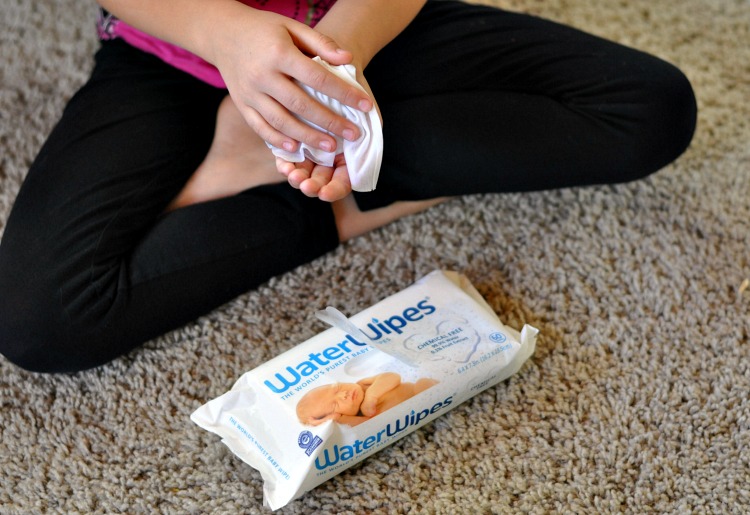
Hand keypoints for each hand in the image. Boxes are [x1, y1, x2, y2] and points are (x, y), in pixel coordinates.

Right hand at [209, 8, 372, 154]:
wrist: (222, 32)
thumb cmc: (264, 29)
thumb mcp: (292, 26)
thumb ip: (321, 43)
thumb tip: (348, 60)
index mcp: (279, 54)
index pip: (318, 78)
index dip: (344, 93)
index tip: (366, 105)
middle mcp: (262, 76)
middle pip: (301, 105)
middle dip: (330, 122)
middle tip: (353, 135)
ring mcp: (249, 93)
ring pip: (281, 121)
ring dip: (308, 137)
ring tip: (331, 148)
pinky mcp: (241, 104)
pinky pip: (260, 127)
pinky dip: (278, 140)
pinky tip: (296, 149)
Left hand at [274, 71, 380, 201]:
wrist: (334, 63)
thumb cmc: (354, 86)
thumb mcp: (366, 107)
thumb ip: (368, 130)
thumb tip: (358, 147)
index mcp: (351, 153)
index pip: (344, 181)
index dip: (336, 190)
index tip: (325, 193)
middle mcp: (331, 155)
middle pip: (322, 180)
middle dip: (313, 186)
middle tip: (306, 186)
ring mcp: (312, 147)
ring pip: (304, 171)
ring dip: (298, 177)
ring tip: (292, 176)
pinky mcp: (295, 136)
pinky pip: (289, 156)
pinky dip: (286, 162)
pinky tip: (283, 164)